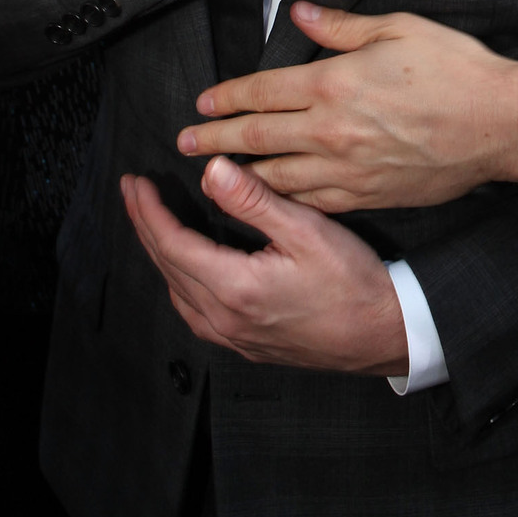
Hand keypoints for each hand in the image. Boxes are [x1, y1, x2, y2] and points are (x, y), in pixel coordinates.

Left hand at [121, 157, 407, 374]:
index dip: (148, 211)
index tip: (135, 183)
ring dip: (159, 254)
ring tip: (153, 223)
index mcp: (234, 288)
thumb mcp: (306, 230)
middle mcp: (225, 318)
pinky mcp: (247, 345)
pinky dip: (179, 282)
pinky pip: (194, 312)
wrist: (384, 335)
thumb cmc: (353, 284)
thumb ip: (254, 200)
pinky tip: (186, 270)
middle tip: (133, 193)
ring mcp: (234, 336)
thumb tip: (211, 171)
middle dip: (145, 226)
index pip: (171, 244)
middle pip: (167, 267)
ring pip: (177, 292)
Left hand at [176, 3, 517, 212]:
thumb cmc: (456, 69)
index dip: (228, 97)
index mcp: (336, 84)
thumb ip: (341, 27)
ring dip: (242, 174)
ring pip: (279, 176)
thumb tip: (298, 15)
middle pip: (259, 137)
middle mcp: (333, 132)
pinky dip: (285, 200)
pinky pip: (314, 202)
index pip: (264, 92)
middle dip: (216, 140)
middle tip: (184, 144)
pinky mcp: (370, 195)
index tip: (203, 103)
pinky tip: (271, 197)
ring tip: (215, 174)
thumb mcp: (399, 28)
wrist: (502, 124)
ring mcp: (350, 170)